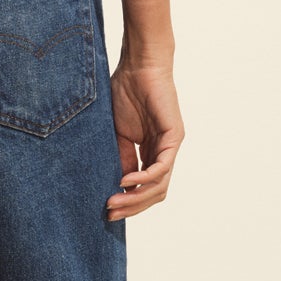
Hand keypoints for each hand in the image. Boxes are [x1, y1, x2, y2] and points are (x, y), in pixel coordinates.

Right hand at [107, 60, 183, 220]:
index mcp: (151, 152)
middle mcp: (165, 153)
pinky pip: (162, 167)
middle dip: (132, 206)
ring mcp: (171, 146)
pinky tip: (125, 182)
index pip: (145, 188)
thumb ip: (120, 157)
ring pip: (159, 185)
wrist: (138, 66)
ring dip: (136, 198)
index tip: (106, 209)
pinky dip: (144, 178)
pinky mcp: (174, 137)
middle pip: (154, 193)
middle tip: (109, 214)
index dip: (129, 202)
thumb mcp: (117, 133)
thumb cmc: (125, 92)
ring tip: (113, 202)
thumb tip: (116, 186)